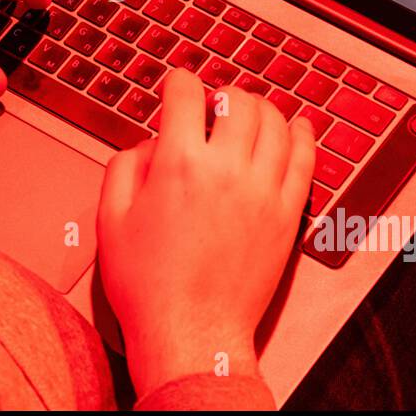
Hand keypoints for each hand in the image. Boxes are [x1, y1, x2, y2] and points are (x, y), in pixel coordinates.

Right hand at [96, 68, 314, 397]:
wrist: (190, 333)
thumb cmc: (149, 286)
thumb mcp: (111, 219)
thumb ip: (124, 167)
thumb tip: (148, 144)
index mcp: (179, 165)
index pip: (186, 94)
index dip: (177, 82)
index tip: (175, 86)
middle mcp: (225, 170)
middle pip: (237, 101)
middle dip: (222, 93)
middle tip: (213, 103)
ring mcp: (262, 192)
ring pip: (275, 123)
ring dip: (260, 108)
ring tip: (249, 112)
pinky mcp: (285, 216)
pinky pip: (305, 160)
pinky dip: (303, 135)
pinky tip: (299, 127)